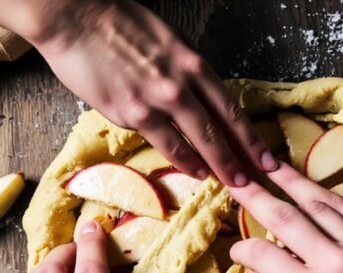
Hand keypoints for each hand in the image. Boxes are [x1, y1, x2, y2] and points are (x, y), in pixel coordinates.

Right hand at [31, 0, 275, 185]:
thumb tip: (198, 100)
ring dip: (220, 166)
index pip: (231, 107)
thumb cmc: (119, 25)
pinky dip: (185, 161)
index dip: (251, 136)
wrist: (76, 18)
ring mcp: (158, 100)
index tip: (266, 155)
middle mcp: (182, 83)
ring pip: (200, 141)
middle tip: (261, 179)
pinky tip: (198, 173)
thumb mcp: (168, 42)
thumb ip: (186, 72)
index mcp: (194, 63)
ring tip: (235, 184)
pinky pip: (166, 144)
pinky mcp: (132, 112)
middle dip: (244, 158)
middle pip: (222, 128)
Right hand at [229, 163, 342, 272]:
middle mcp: (336, 261)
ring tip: (271, 167)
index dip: (242, 249)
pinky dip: (329, 196)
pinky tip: (315, 188)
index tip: (237, 251)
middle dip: (255, 193)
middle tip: (236, 176)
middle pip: (286, 216)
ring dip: (291, 182)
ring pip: (319, 203)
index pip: (262, 254)